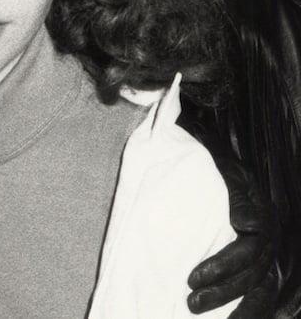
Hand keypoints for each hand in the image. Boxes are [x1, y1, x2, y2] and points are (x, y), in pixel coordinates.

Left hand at [187, 158, 279, 316]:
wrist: (218, 156)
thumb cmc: (220, 165)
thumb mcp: (228, 171)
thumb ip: (236, 195)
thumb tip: (247, 224)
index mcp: (262, 219)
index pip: (247, 252)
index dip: (222, 267)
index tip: (192, 278)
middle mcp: (268, 241)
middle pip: (251, 276)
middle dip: (221, 293)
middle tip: (191, 302)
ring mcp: (265, 255)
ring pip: (259, 289)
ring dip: (236, 308)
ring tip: (204, 314)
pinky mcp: (256, 264)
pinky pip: (259, 293)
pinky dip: (247, 309)